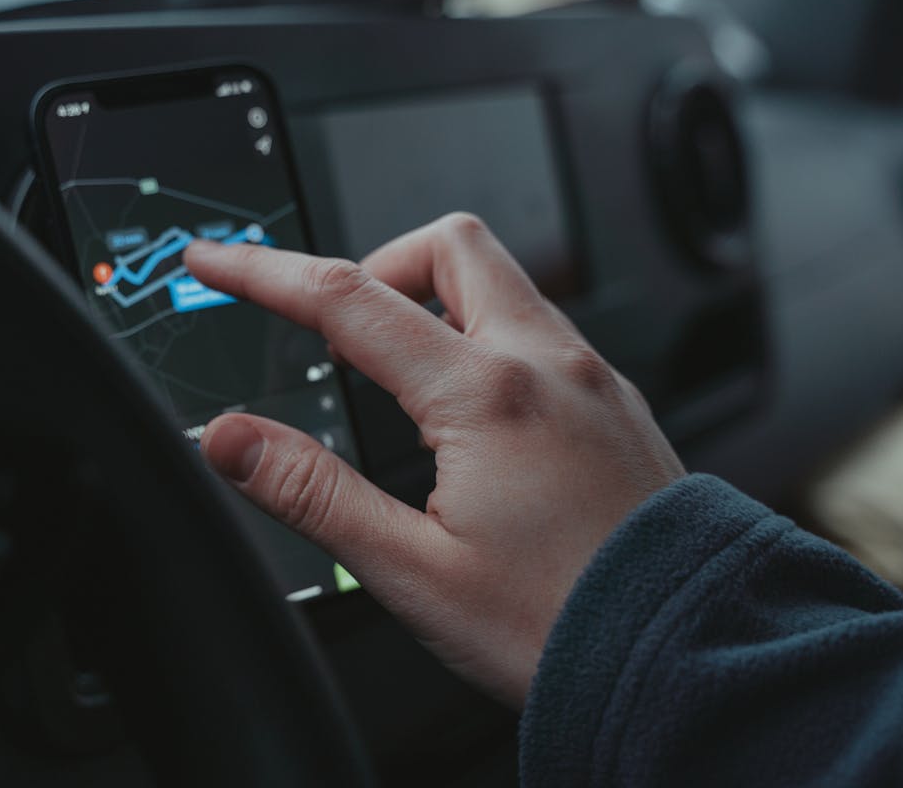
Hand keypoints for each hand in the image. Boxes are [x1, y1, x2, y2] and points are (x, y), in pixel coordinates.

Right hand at [184, 213, 683, 709]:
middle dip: (376, 262)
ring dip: (435, 299)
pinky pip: (540, 330)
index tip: (218, 259)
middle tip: (336, 327)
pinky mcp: (615, 404)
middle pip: (448, 244)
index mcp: (489, 397)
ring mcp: (592, 378)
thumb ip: (311, 492)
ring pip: (502, 282)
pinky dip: (485, 337)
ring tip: (398, 377)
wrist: (685, 658)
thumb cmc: (561, 626)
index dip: (265, 272)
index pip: (349, 301)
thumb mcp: (412, 571)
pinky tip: (471, 413)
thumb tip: (232, 439)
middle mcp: (549, 365)